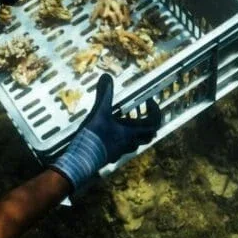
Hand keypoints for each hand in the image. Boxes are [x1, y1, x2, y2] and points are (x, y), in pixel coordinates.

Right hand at [49, 73, 161, 194]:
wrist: (81, 160)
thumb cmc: (94, 137)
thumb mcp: (99, 112)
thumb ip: (104, 95)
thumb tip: (106, 76)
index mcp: (131, 133)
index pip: (154, 124)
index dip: (156, 112)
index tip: (150, 102)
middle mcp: (129, 143)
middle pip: (149, 136)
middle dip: (148, 124)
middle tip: (142, 113)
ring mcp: (120, 151)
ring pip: (136, 143)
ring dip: (136, 133)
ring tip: (127, 122)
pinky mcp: (110, 156)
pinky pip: (123, 148)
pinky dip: (123, 140)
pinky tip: (112, 133)